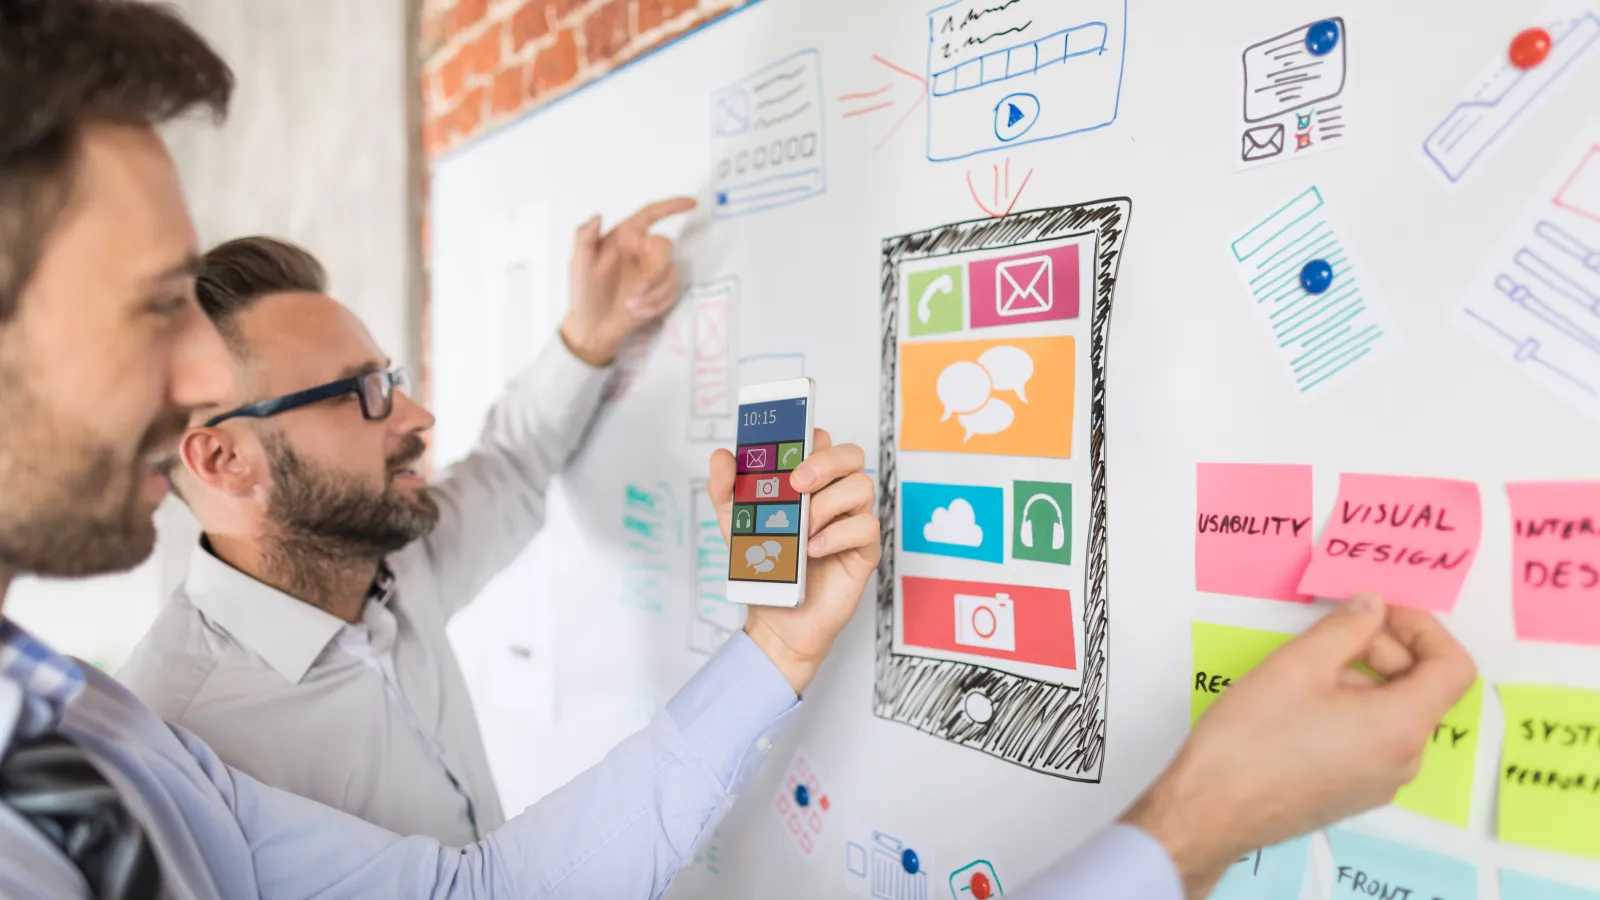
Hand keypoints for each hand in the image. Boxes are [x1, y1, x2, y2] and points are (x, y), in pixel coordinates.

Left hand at [560, 196, 696, 365]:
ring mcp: (653, 271)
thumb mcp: (579, 266)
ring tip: (631, 307)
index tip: (692, 203)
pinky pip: (672, 292)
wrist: (593, 328)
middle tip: (637, 293)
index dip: (671, 206)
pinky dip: (656, 305)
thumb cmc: (584, 294)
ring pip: (671, 273)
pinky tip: (638, 312)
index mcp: (624, 238)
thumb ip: (584, 238)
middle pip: (666, 247)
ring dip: (653, 294)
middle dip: (655, 273)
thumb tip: (597, 215)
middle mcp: (641, 250)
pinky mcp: (661, 291)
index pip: (650, 215)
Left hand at [707, 429, 880, 693]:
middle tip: (798, 482)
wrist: (775, 619)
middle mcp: (834, 496)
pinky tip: (813, 550)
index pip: (821, 441)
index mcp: (809, 482)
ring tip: (802, 529)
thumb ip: (726, 489)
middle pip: (851, 454)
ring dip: (826, 504)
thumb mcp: (735, 524)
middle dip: (825, 461)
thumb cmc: (764, 567)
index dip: (809, 438)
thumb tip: (721, 456)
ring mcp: (852, 520)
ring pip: (862, 486)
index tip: (787, 449)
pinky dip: (836, 535)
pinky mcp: (864, 549)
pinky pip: (866, 526)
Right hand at [1120, 592, 1475, 898]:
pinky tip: (1300, 701)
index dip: (1424, 628)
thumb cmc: (1251, 742)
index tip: (1383, 612)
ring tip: (1305, 668)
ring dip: (1362, 678)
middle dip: (1384, 649)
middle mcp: (1402, 760)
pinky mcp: (1353, 792)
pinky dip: (1351, 707)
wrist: (1210, 810)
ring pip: (1392, 713)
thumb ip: (1345, 627)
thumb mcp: (1297, 665)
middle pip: (1421, 689)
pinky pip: (1372, 738)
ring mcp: (1379, 782)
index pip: (1452, 668)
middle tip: (1332, 631)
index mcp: (1400, 727)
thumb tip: (1372, 607)